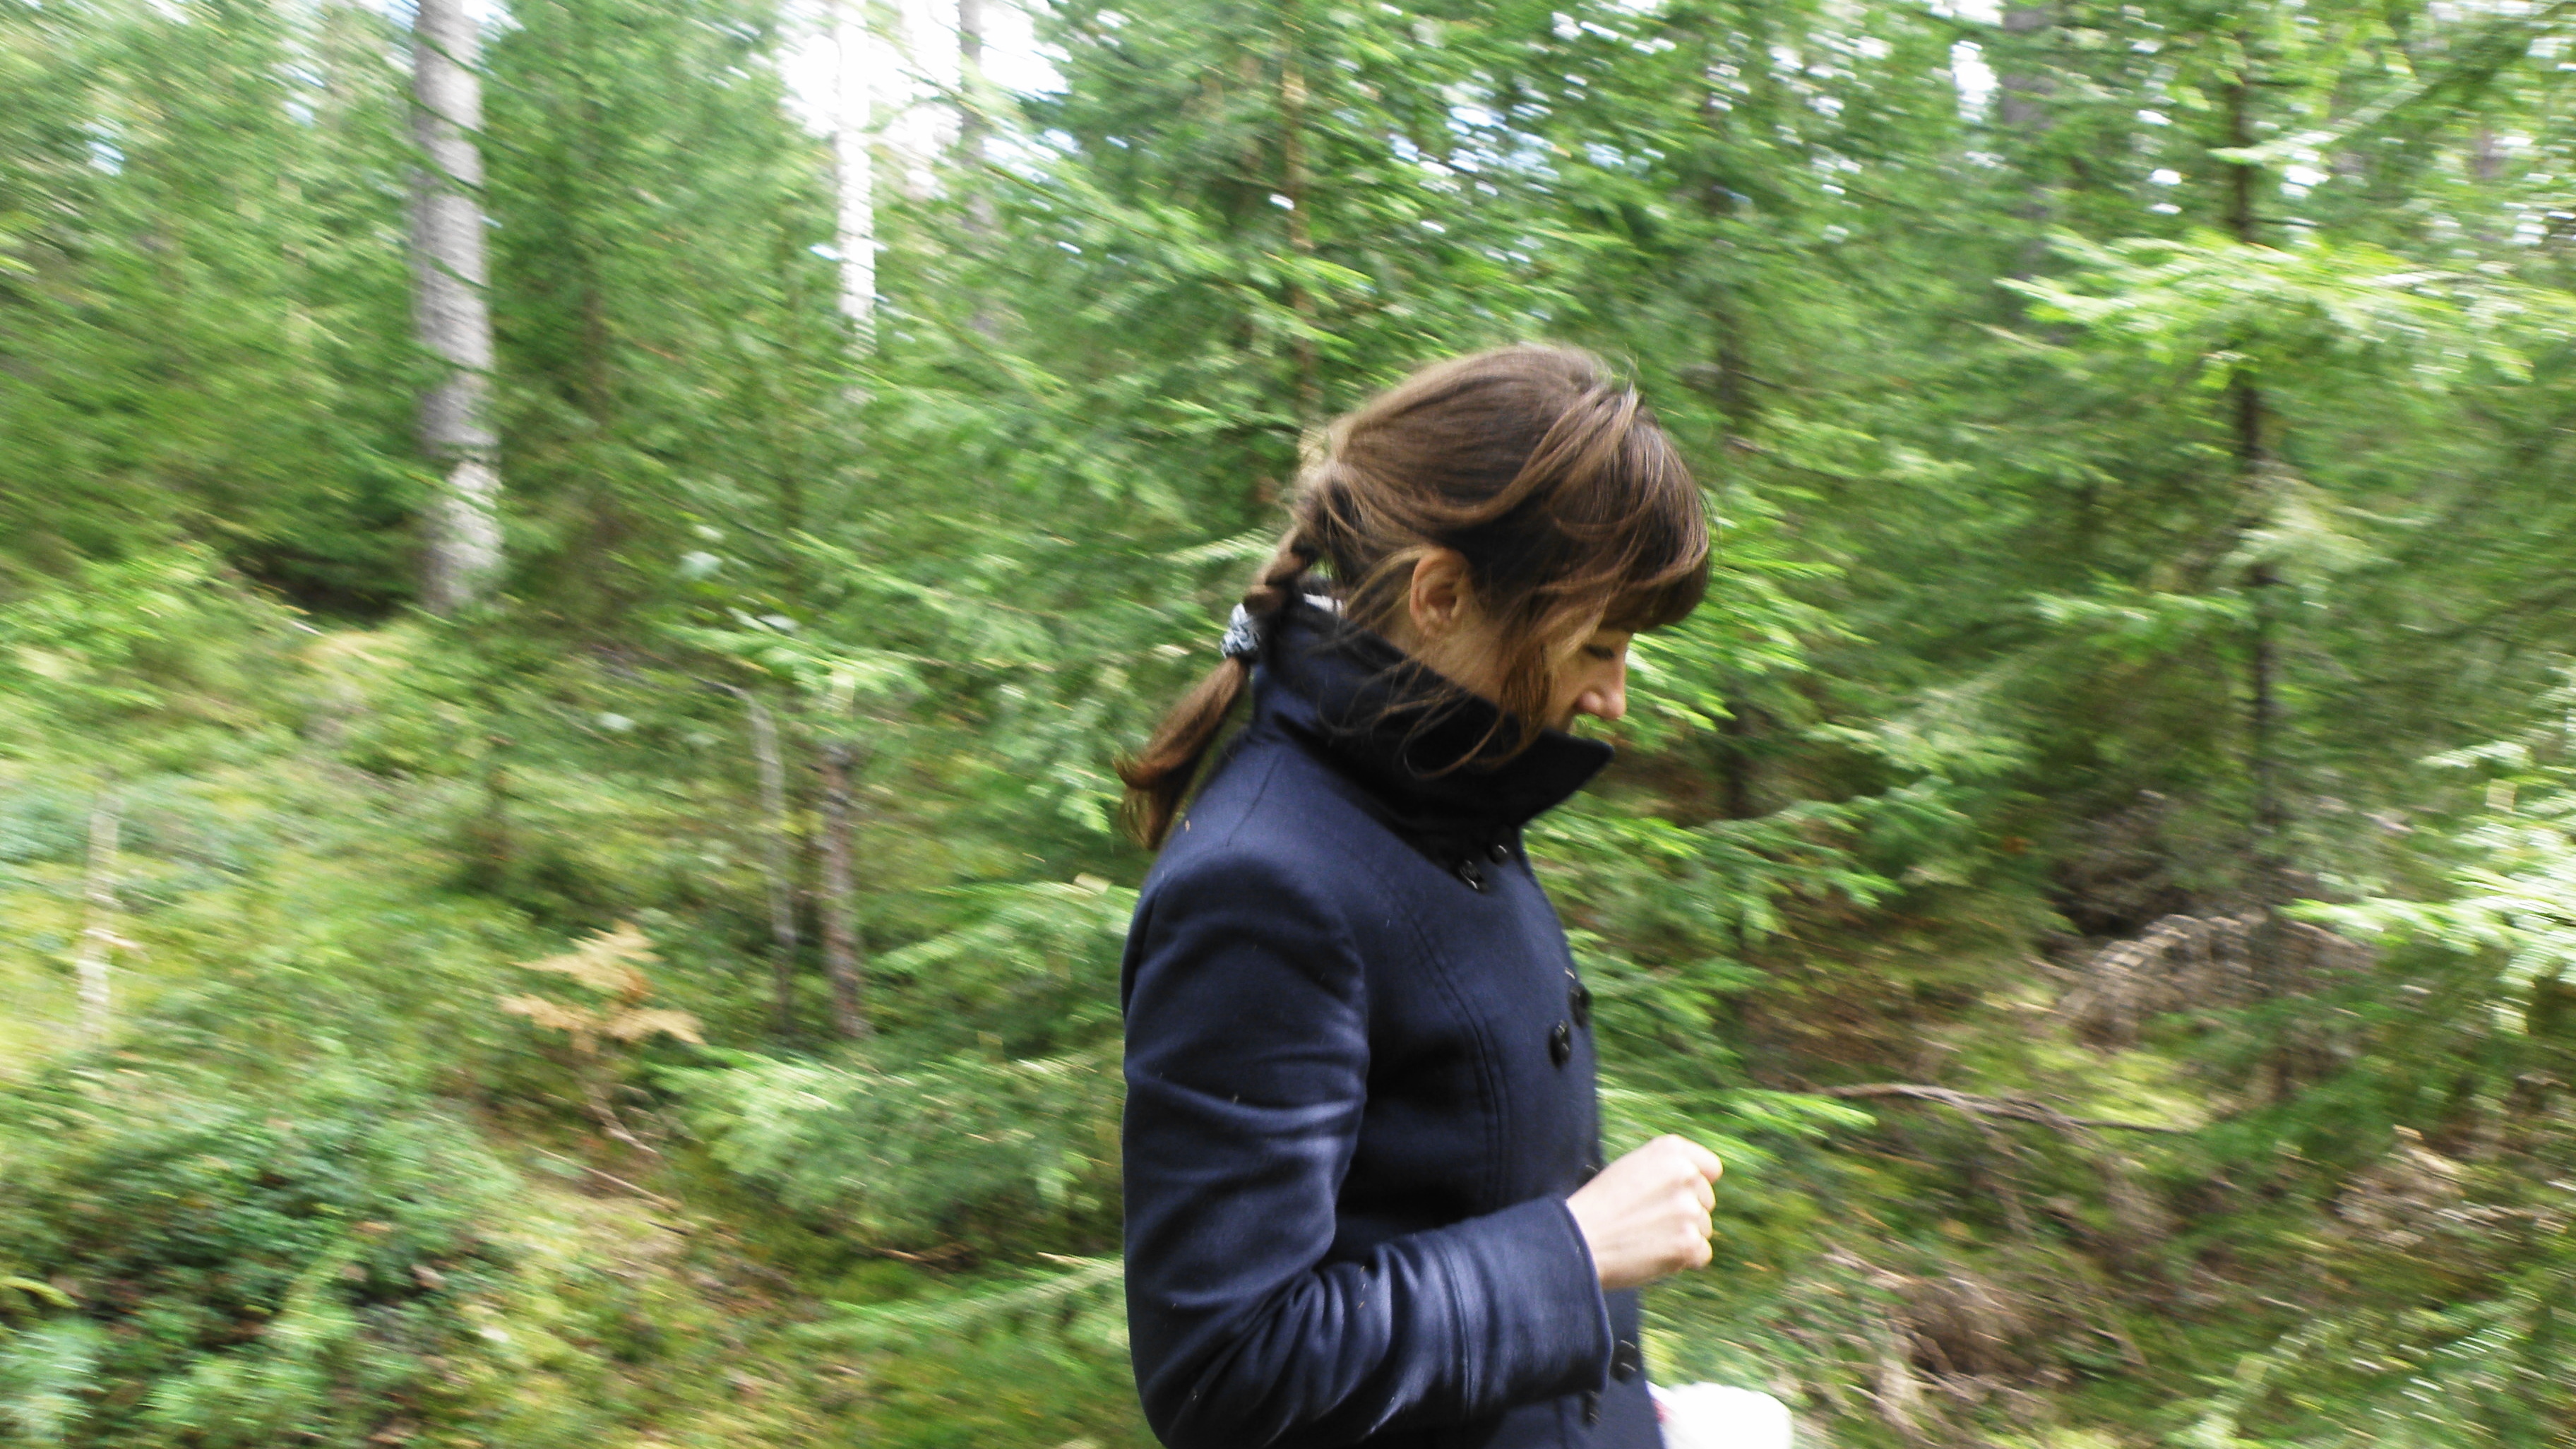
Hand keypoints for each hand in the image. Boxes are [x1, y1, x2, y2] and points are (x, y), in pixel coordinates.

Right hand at [1565, 1135, 1722, 1290]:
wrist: (1577, 1239)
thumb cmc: (1600, 1206)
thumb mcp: (1631, 1169)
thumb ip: (1667, 1169)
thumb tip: (1700, 1182)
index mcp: (1670, 1151)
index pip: (1710, 1169)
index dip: (1695, 1185)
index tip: (1675, 1197)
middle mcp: (1685, 1175)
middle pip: (1706, 1202)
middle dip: (1686, 1214)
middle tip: (1648, 1221)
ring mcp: (1689, 1210)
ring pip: (1704, 1229)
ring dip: (1682, 1238)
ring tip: (1645, 1238)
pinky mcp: (1689, 1243)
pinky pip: (1701, 1254)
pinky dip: (1681, 1260)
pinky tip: (1653, 1254)